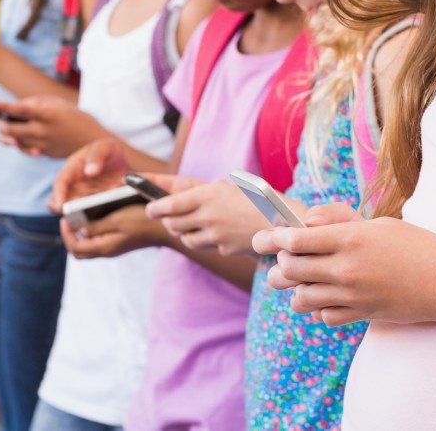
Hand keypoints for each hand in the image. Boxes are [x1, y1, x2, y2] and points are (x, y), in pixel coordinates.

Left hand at [0, 96, 110, 158]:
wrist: (93, 141)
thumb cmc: (74, 116)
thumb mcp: (57, 103)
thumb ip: (34, 103)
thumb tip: (13, 108)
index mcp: (48, 115)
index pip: (20, 111)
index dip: (3, 107)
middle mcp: (43, 131)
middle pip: (10, 129)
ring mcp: (42, 145)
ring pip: (13, 141)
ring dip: (2, 132)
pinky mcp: (43, 154)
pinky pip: (22, 148)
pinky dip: (14, 141)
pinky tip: (14, 135)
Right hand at [48, 137, 130, 213]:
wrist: (123, 163)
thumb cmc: (109, 151)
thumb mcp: (105, 147)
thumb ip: (97, 155)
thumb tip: (89, 171)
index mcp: (71, 169)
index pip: (60, 183)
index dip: (58, 194)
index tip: (61, 204)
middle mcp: (73, 186)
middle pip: (59, 203)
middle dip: (65, 210)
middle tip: (77, 212)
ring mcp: (82, 198)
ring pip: (74, 212)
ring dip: (82, 214)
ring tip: (96, 211)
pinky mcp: (92, 206)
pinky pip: (90, 215)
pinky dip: (97, 215)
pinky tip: (109, 208)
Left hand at [60, 205, 168, 258]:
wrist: (165, 229)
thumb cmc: (142, 222)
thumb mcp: (117, 220)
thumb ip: (96, 226)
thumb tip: (79, 230)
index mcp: (104, 247)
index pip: (75, 248)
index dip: (66, 234)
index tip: (64, 219)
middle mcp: (107, 250)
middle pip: (80, 251)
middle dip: (70, 236)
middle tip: (69, 220)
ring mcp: (113, 248)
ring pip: (89, 245)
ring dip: (81, 233)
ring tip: (80, 217)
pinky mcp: (119, 242)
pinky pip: (100, 240)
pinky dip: (93, 230)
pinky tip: (96, 216)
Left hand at [146, 179, 270, 255]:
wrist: (286, 221)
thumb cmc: (260, 198)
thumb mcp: (231, 186)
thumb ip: (206, 190)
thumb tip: (183, 194)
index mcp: (206, 194)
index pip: (167, 204)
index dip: (154, 207)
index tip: (149, 207)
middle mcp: (207, 215)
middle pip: (172, 223)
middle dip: (168, 220)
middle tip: (169, 216)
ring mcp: (215, 235)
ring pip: (185, 238)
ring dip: (184, 232)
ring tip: (193, 225)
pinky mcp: (223, 249)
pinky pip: (206, 246)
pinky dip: (205, 240)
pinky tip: (217, 233)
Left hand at [252, 203, 435, 326]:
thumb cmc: (415, 246)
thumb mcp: (377, 223)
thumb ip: (337, 219)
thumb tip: (304, 223)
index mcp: (349, 239)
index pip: (294, 240)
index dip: (275, 238)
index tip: (270, 238)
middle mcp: (346, 268)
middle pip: (289, 269)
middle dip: (280, 264)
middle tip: (286, 259)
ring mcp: (352, 295)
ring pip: (300, 298)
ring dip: (296, 289)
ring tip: (304, 280)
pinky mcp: (361, 314)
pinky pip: (324, 316)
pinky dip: (321, 308)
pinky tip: (330, 297)